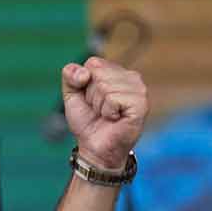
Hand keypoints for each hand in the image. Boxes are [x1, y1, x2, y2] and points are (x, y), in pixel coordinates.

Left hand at [61, 56, 147, 171]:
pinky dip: (108, 112)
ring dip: (100, 106)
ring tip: (107, 115)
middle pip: (98, 74)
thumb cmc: (88, 121)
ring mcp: (139, 89)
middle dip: (92, 96)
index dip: (84, 84)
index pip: (93, 63)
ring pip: (105, 86)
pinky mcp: (141, 103)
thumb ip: (70, 75)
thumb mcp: (71, 94)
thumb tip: (84, 73)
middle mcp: (132, 77)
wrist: (94, 148)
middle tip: (100, 110)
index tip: (91, 100)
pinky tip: (115, 119)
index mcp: (117, 71)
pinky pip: (113, 99)